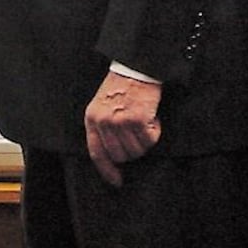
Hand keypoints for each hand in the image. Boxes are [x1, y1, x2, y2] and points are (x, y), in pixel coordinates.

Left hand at [83, 71, 162, 186]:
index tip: (117, 182)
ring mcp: (120, 121)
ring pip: (136, 151)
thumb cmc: (122, 85)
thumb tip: (114, 157)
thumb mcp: (102, 104)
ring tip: (144, 121)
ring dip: (144, 140)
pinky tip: (152, 116)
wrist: (136, 65)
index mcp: (92, 118)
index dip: (107, 171)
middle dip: (132, 150)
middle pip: (120, 156)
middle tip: (138, 134)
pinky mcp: (138, 119)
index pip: (97, 153)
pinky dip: (155, 131)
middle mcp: (104, 122)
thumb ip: (103, 127)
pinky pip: (150, 140)